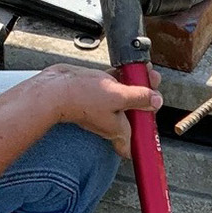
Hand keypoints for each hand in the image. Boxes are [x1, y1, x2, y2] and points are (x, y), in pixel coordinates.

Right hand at [39, 63, 162, 157]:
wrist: (55, 89)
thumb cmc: (82, 98)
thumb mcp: (119, 96)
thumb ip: (139, 98)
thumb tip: (156, 101)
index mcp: (119, 129)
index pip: (135, 144)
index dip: (145, 139)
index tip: (154, 127)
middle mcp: (112, 121)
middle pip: (136, 113)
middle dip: (147, 97)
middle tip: (153, 81)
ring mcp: (104, 107)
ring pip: (126, 97)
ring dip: (136, 84)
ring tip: (143, 69)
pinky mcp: (96, 94)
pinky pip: (114, 87)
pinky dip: (122, 78)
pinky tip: (126, 68)